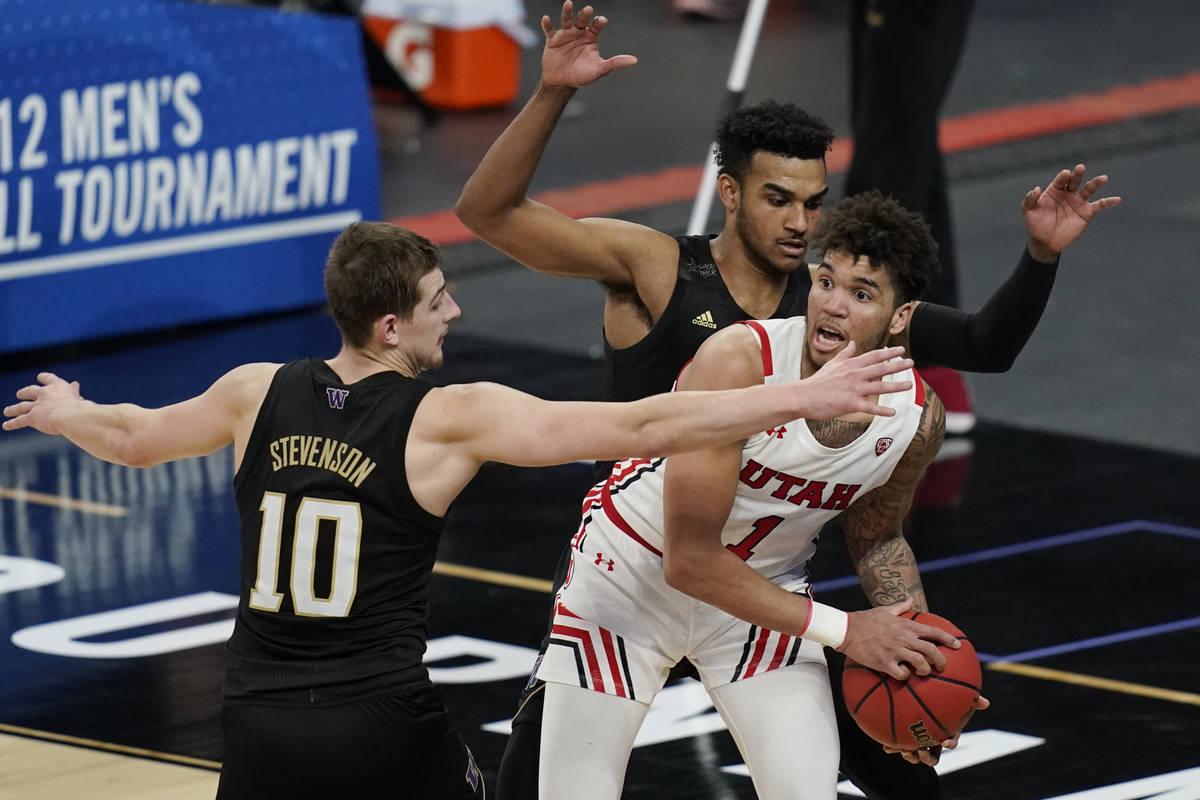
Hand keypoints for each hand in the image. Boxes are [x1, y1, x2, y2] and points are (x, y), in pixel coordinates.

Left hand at [2, 372, 82, 433]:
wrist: (72, 416)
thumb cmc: (80, 407)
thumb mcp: (77, 396)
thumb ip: (73, 391)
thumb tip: (75, 384)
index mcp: (58, 387)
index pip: (49, 379)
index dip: (44, 378)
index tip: (40, 376)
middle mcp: (45, 394)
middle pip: (31, 391)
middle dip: (24, 392)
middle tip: (19, 394)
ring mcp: (37, 405)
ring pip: (22, 407)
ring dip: (13, 409)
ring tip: (7, 410)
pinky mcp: (32, 417)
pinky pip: (20, 421)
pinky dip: (12, 424)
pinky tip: (5, 425)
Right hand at [540, 1, 636, 88]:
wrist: (562, 83)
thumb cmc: (582, 75)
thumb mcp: (600, 69)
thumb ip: (615, 62)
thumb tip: (634, 60)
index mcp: (591, 37)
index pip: (596, 25)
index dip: (599, 22)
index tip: (601, 21)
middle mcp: (579, 33)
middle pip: (582, 20)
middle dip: (584, 14)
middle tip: (588, 10)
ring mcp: (565, 35)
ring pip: (566, 20)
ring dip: (568, 12)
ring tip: (569, 3)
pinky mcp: (552, 40)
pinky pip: (550, 30)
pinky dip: (547, 24)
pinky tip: (546, 19)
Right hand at [801, 343, 913, 418]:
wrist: (804, 396)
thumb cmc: (817, 381)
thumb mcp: (832, 364)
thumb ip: (845, 354)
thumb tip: (853, 344)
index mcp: (850, 365)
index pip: (874, 356)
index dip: (889, 353)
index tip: (901, 351)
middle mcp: (855, 375)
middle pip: (881, 368)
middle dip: (898, 365)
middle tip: (911, 363)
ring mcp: (854, 389)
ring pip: (880, 386)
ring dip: (896, 386)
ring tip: (909, 385)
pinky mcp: (851, 404)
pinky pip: (870, 407)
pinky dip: (882, 411)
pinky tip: (892, 412)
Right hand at [839, 597, 959, 679]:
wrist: (846, 629)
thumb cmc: (866, 619)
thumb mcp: (885, 610)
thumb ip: (901, 607)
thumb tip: (911, 599)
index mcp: (906, 625)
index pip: (933, 631)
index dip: (948, 639)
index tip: (957, 646)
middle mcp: (903, 638)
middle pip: (931, 650)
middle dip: (941, 660)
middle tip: (942, 666)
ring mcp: (894, 650)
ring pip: (920, 663)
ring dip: (925, 670)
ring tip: (923, 673)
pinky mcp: (884, 662)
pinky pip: (901, 673)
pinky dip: (906, 677)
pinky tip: (903, 676)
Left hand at [884, 695, 989, 764]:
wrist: (920, 697)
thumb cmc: (942, 698)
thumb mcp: (954, 697)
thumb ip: (969, 700)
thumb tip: (986, 702)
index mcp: (945, 733)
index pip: (951, 741)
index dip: (950, 743)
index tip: (947, 742)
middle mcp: (932, 740)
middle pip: (932, 755)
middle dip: (927, 757)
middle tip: (921, 751)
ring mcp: (917, 740)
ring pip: (915, 754)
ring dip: (910, 755)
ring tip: (904, 750)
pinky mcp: (903, 738)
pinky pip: (899, 746)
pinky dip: (893, 748)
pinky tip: (887, 747)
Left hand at [1022, 163, 1120, 261]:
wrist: (1046, 242)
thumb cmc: (1036, 224)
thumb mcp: (1028, 212)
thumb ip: (1030, 200)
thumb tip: (1036, 188)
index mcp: (1054, 191)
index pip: (1060, 180)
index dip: (1063, 177)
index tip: (1065, 175)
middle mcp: (1068, 193)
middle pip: (1075, 181)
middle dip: (1077, 174)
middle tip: (1080, 167)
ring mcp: (1078, 202)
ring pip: (1089, 189)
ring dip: (1096, 183)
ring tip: (1103, 178)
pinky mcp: (1086, 212)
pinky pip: (1099, 205)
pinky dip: (1108, 202)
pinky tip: (1117, 199)